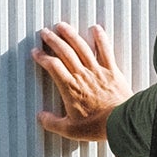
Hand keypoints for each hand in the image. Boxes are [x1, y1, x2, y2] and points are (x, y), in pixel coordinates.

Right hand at [32, 22, 132, 140]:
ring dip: (70, 34)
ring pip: (81, 47)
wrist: (120, 121)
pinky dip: (100, 38)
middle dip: (53, 40)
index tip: (36, 52)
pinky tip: (96, 29)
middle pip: (64, 52)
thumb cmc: (97, 126)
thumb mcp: (69, 130)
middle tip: (44, 32)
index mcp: (70, 87)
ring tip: (62, 26)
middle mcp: (82, 75)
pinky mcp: (112, 70)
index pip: (52, 66)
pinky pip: (105, 50)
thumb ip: (52, 123)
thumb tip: (41, 117)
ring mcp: (97, 70)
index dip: (42, 57)